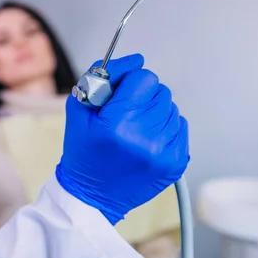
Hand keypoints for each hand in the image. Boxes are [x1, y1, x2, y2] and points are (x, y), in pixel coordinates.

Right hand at [56, 54, 189, 224]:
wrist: (90, 197)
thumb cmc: (82, 152)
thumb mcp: (78, 110)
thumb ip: (101, 78)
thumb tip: (135, 60)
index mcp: (116, 124)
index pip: (144, 78)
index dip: (131, 81)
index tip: (121, 92)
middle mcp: (143, 138)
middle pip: (160, 91)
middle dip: (142, 96)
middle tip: (124, 113)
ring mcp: (162, 153)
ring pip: (171, 108)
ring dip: (153, 112)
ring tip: (134, 129)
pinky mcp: (175, 163)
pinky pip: (180, 127)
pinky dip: (164, 128)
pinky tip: (145, 140)